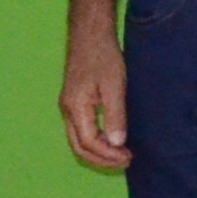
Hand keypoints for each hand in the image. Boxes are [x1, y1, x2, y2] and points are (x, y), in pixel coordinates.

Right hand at [59, 18, 130, 172]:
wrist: (90, 35)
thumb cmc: (103, 57)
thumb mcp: (114, 86)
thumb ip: (115, 115)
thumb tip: (118, 144)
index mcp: (75, 107)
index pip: (89, 142)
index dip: (108, 155)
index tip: (128, 157)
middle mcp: (68, 111)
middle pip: (80, 147)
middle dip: (102, 159)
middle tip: (126, 161)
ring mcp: (69, 107)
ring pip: (78, 141)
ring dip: (99, 152)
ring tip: (121, 155)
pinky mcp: (74, 103)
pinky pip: (81, 131)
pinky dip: (96, 142)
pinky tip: (112, 141)